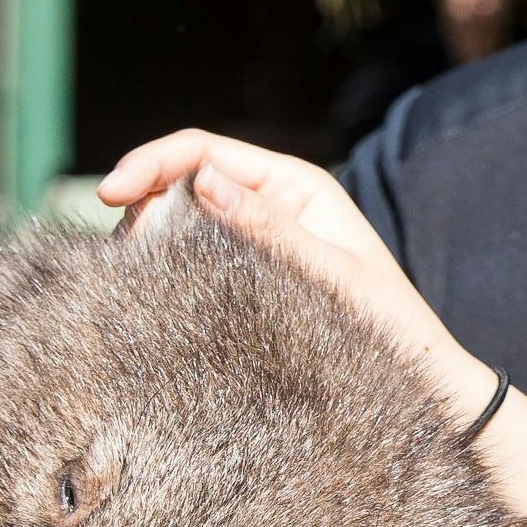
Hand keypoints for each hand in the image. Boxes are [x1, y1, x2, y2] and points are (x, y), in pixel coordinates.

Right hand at [97, 130, 483, 413]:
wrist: (416, 375)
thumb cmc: (385, 324)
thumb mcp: (329, 272)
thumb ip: (268, 228)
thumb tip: (203, 183)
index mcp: (294, 185)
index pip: (204, 151)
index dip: (151, 163)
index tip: (110, 193)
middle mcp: (269, 202)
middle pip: (181, 180)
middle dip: (142, 204)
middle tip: (126, 258)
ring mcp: (253, 237)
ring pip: (177, 220)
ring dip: (147, 239)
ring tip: (134, 278)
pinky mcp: (243, 276)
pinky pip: (190, 258)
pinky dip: (163, 267)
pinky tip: (153, 295)